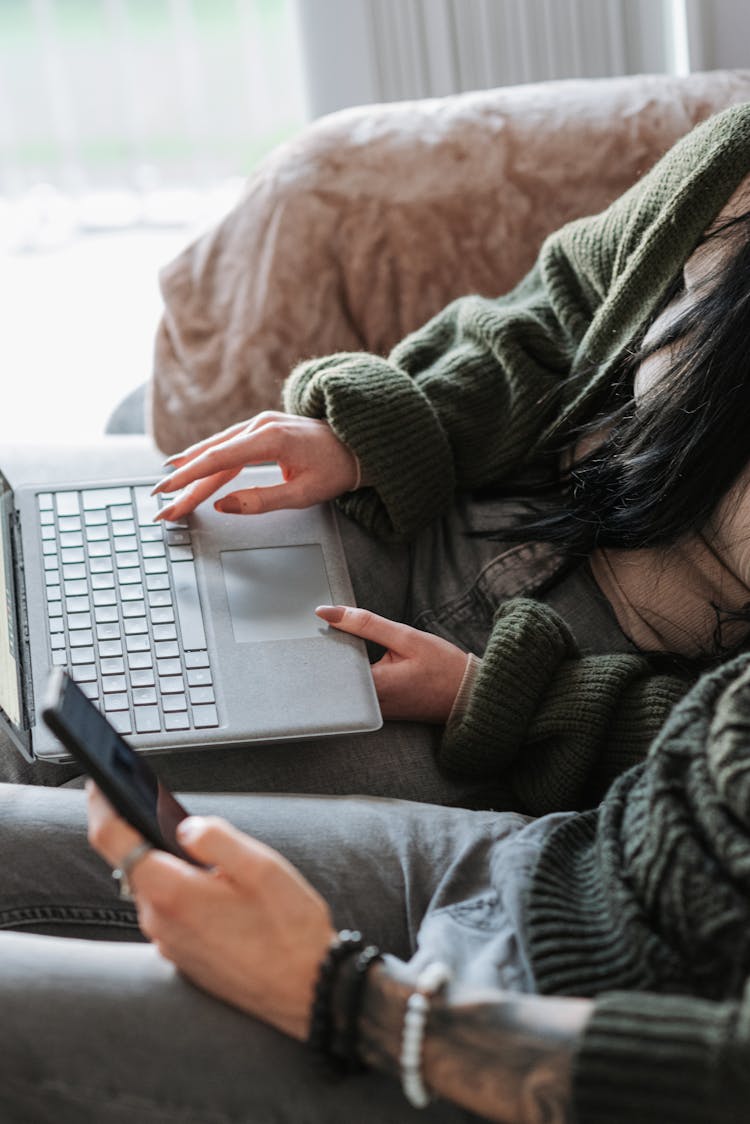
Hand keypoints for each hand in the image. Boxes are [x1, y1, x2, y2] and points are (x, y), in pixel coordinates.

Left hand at [87, 783, 335, 1039]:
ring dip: (170, 865)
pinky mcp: (181, 955)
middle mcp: (160, 921)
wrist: (305, 991)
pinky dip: (181, 890)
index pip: (113, 840)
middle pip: (132, 862)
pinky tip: (216, 889)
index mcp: (174, 892)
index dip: (101, 804)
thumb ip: (218, 838)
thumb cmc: (290, 932)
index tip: (100, 781)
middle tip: (172, 810)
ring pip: (153, 887)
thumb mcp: (263, 869)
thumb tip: (186, 824)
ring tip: (208, 853)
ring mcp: (168, 942)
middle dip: (146, 833)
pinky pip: (168, 911)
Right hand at [150, 412, 358, 521]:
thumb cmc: (335, 469)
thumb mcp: (303, 494)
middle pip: (213, 457)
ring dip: (191, 469)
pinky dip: (207, 457)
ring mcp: (259, 424)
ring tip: (167, 486)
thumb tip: (223, 506)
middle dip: (184, 481)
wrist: (357, 444)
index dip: (189, 478)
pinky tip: (189, 464)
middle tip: (161, 502)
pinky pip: (227, 444)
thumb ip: (261, 501)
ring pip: (217, 449)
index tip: (168, 491)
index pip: (219, 460)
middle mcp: (260, 425)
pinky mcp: (261, 429)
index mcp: (271, 439)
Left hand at [315, 605, 469, 722]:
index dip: (320, 647)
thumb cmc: (444, 666)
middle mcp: (370, 705)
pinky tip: (362, 662)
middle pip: (334, 679)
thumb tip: (327, 612)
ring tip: (343, 646)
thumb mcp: (406, 637)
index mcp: (373, 687)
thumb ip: (365, 623)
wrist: (470, 695)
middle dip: (330, 656)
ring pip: (346, 687)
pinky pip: (360, 693)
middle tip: (326, 634)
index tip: (315, 630)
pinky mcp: (382, 712)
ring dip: (343, 666)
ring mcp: (376, 712)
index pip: (329, 667)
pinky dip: (356, 676)